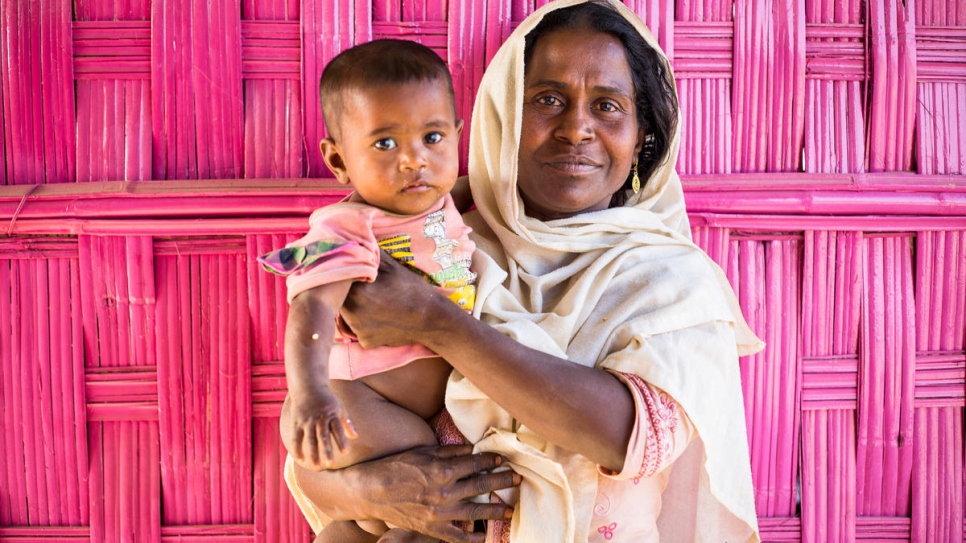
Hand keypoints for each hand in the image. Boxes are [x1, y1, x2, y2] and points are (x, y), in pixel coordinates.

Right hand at [284, 388, 357, 469]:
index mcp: (331, 414)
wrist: (308, 386)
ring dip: (312, 453)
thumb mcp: (339, 407)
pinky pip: (296, 437)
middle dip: (326, 450)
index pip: (337, 429)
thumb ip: (347, 422)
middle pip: (323, 436)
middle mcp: (319, 418)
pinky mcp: (296, 422)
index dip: (341, 440)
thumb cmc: (327, 399)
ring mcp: (306, 420)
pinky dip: (297, 448)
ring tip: (316, 467)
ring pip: (309, 439)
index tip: (345, 452)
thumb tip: (355, 437)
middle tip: (330, 464)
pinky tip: (301, 459)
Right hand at [300, 444, 518, 542]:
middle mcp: (445, 492)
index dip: (492, 460)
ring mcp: (440, 513)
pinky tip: (484, 537)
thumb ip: (449, 451)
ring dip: (496, 509)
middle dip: (502, 481)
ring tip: (510, 508)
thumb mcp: (423, 451)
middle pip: (482, 486)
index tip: (502, 459)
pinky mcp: (431, 528)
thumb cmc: (396, 466)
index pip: (476, 463)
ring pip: (476, 512)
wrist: (372, 490)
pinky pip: (456, 537)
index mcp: (444, 470)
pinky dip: (472, 539)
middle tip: (517, 479)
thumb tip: (472, 449)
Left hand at [342, 251, 452, 348]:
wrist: (431, 319)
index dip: (346, 275)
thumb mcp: (391, 266)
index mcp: (356, 290)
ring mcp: (358, 329)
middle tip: (366, 287)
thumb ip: (371, 253)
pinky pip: (358, 329)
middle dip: (348, 291)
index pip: (340, 279)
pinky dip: (364, 323)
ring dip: (354, 307)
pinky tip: (379, 316)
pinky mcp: (366, 341)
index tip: (356, 272)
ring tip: (373, 301)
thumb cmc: (412, 289)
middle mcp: (352, 312)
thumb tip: (358, 239)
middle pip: (340, 298)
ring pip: (347, 314)